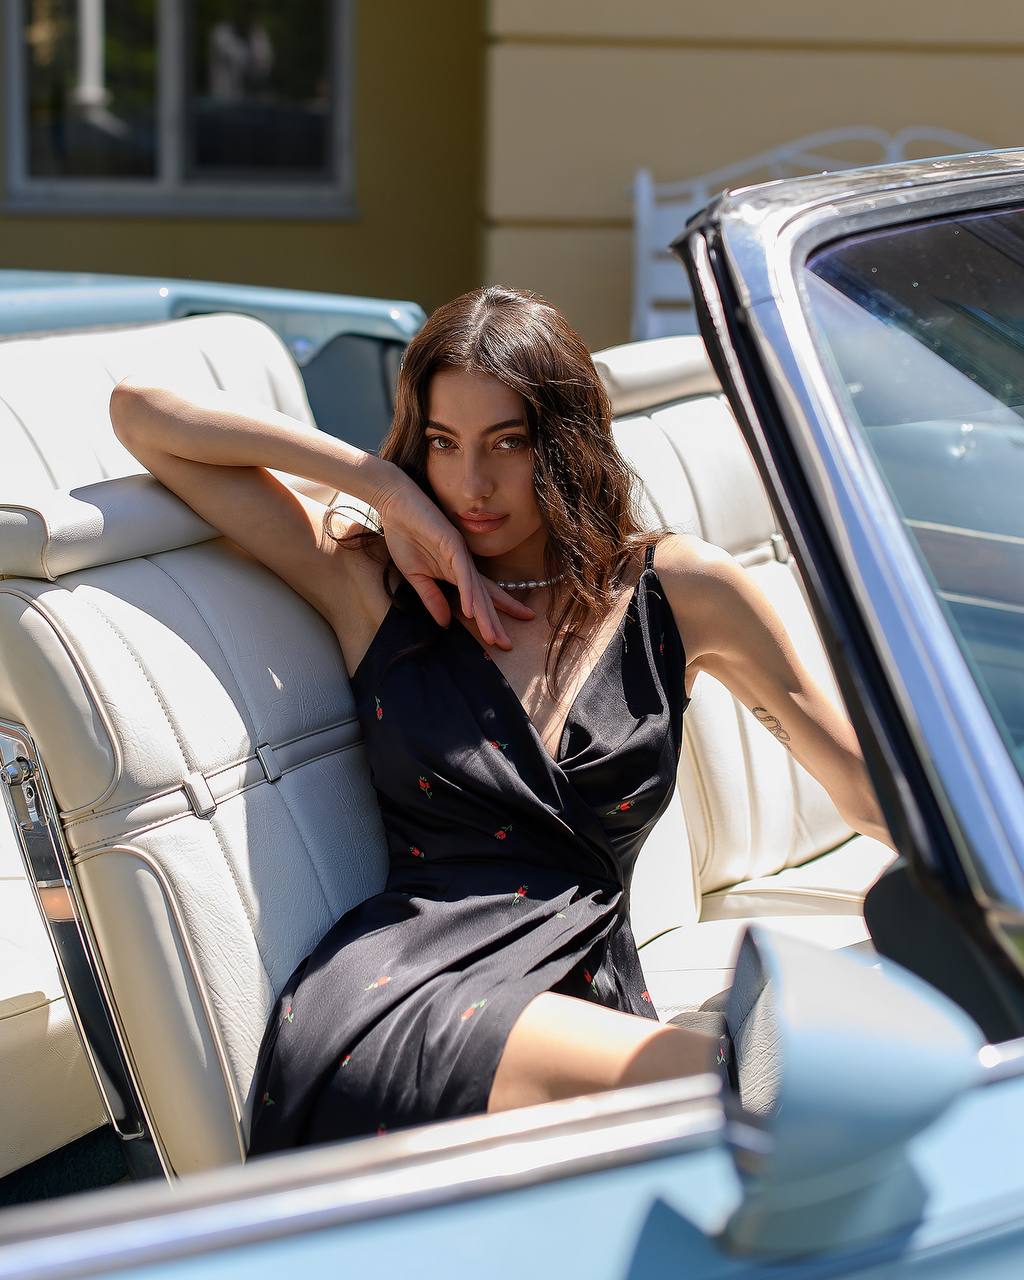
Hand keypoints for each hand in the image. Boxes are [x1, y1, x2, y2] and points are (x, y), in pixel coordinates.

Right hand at [374, 474, 534, 647]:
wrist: (396, 506)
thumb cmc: (406, 537)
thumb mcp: (416, 577)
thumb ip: (432, 599)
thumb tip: (445, 624)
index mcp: (456, 573)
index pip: (478, 600)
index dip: (489, 620)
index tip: (500, 642)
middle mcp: (463, 566)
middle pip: (484, 599)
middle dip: (496, 623)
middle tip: (508, 646)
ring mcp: (460, 555)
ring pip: (476, 590)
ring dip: (484, 615)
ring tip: (494, 637)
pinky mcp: (452, 544)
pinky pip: (462, 573)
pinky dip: (467, 592)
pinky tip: (470, 610)